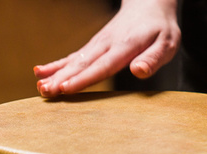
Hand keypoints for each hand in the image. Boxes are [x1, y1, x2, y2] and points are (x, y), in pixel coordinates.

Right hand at [34, 0, 179, 96]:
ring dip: (56, 74)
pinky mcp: (94, 45)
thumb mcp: (166, 44)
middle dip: (63, 78)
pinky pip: (74, 56)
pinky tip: (39, 72)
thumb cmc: (161, 29)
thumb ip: (153, 59)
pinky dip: (57, 64)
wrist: (149, 5)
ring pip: (74, 60)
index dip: (84, 78)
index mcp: (126, 46)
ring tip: (40, 86)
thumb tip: (139, 71)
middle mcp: (107, 44)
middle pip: (83, 64)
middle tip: (45, 92)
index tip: (66, 88)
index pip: (103, 66)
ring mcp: (98, 44)